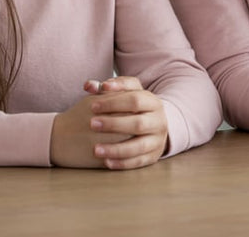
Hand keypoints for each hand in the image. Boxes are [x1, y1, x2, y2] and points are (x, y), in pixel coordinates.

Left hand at [51, 77, 168, 169]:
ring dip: (116, 149)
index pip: (135, 99)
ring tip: (96, 149)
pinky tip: (106, 162)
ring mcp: (158, 140)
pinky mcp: (154, 156)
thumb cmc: (132, 107)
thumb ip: (106, 88)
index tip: (92, 105)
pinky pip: (138, 162)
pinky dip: (122, 163)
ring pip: (139, 146)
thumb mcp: (125, 94)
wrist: (153, 124)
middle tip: (92, 124)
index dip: (113, 102)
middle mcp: (159, 121)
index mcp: (153, 102)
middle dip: (113, 124)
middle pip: (138, 123)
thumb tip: (89, 85)